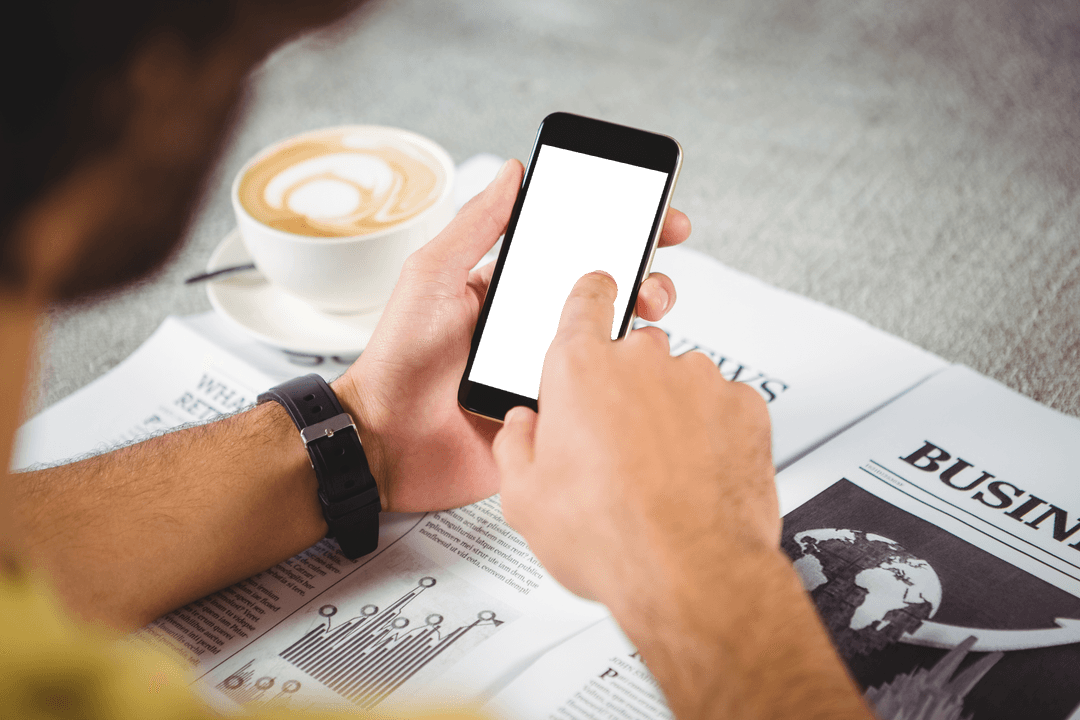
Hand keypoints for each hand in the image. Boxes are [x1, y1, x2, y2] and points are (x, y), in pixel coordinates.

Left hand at [335, 160, 692, 512]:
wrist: (386, 440)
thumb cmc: (399, 358)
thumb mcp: (434, 275)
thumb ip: (476, 225)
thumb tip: (515, 171)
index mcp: (514, 290)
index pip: (578, 251)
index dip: (623, 231)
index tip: (660, 218)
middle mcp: (538, 328)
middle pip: (610, 296)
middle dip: (647, 278)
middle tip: (655, 279)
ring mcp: (551, 371)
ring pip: (615, 344)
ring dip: (642, 328)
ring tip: (644, 320)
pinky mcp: (556, 415)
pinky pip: (602, 397)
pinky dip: (624, 382)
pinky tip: (631, 372)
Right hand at [492, 270, 777, 606]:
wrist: (692, 575)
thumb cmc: (611, 538)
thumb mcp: (525, 500)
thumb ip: (515, 445)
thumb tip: (520, 426)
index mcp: (580, 370)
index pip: (585, 300)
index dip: (591, 294)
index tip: (598, 289)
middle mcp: (641, 361)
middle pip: (633, 352)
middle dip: (626, 387)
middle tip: (618, 444)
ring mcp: (698, 379)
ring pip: (681, 380)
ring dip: (671, 410)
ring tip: (661, 470)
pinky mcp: (744, 405)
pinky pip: (724, 404)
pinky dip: (714, 429)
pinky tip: (697, 472)